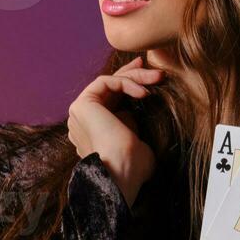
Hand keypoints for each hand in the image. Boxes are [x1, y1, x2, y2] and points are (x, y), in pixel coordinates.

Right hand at [67, 55, 164, 208]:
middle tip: (151, 66)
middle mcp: (84, 121)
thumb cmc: (134, 167)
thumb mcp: (136, 141)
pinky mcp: (82, 105)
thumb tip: (133, 113)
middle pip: (109, 89)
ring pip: (108, 83)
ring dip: (135, 77)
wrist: (123, 173)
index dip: (129, 85)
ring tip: (159, 78)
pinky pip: (105, 82)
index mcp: (95, 131)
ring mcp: (80, 113)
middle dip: (131, 74)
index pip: (111, 100)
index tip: (149, 78)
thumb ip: (131, 126)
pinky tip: (144, 93)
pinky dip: (126, 83)